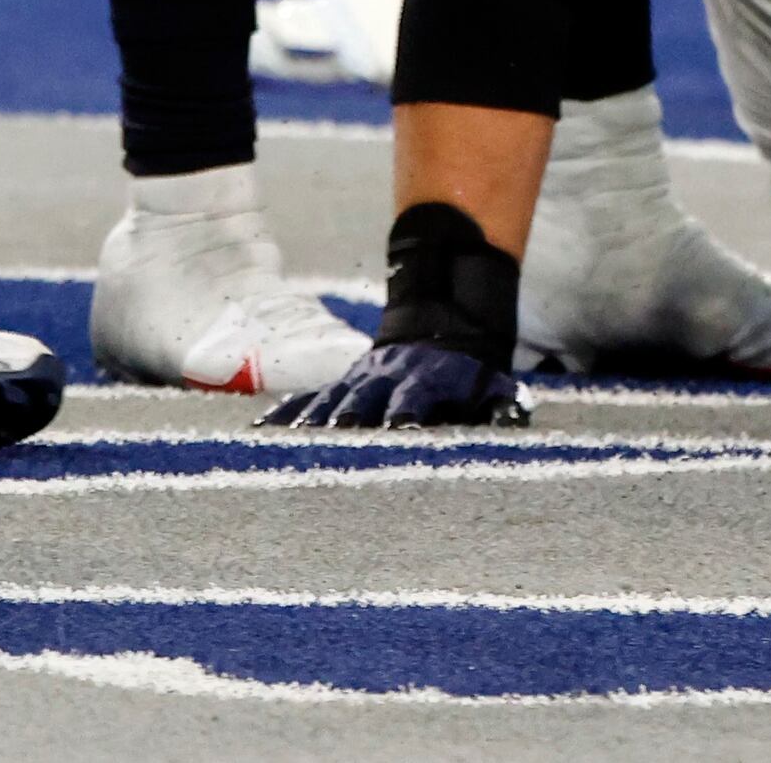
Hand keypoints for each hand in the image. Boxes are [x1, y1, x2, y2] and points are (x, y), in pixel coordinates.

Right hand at [265, 332, 526, 429]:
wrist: (438, 327)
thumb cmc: (469, 375)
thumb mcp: (494, 385)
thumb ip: (501, 406)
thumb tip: (508, 417)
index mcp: (425, 380)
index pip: (414, 397)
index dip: (407, 411)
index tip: (401, 430)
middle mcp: (384, 378)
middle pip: (362, 399)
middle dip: (349, 419)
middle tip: (335, 440)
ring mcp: (357, 381)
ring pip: (329, 400)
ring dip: (310, 421)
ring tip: (287, 443)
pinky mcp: (339, 386)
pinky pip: (308, 399)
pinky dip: (287, 415)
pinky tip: (262, 432)